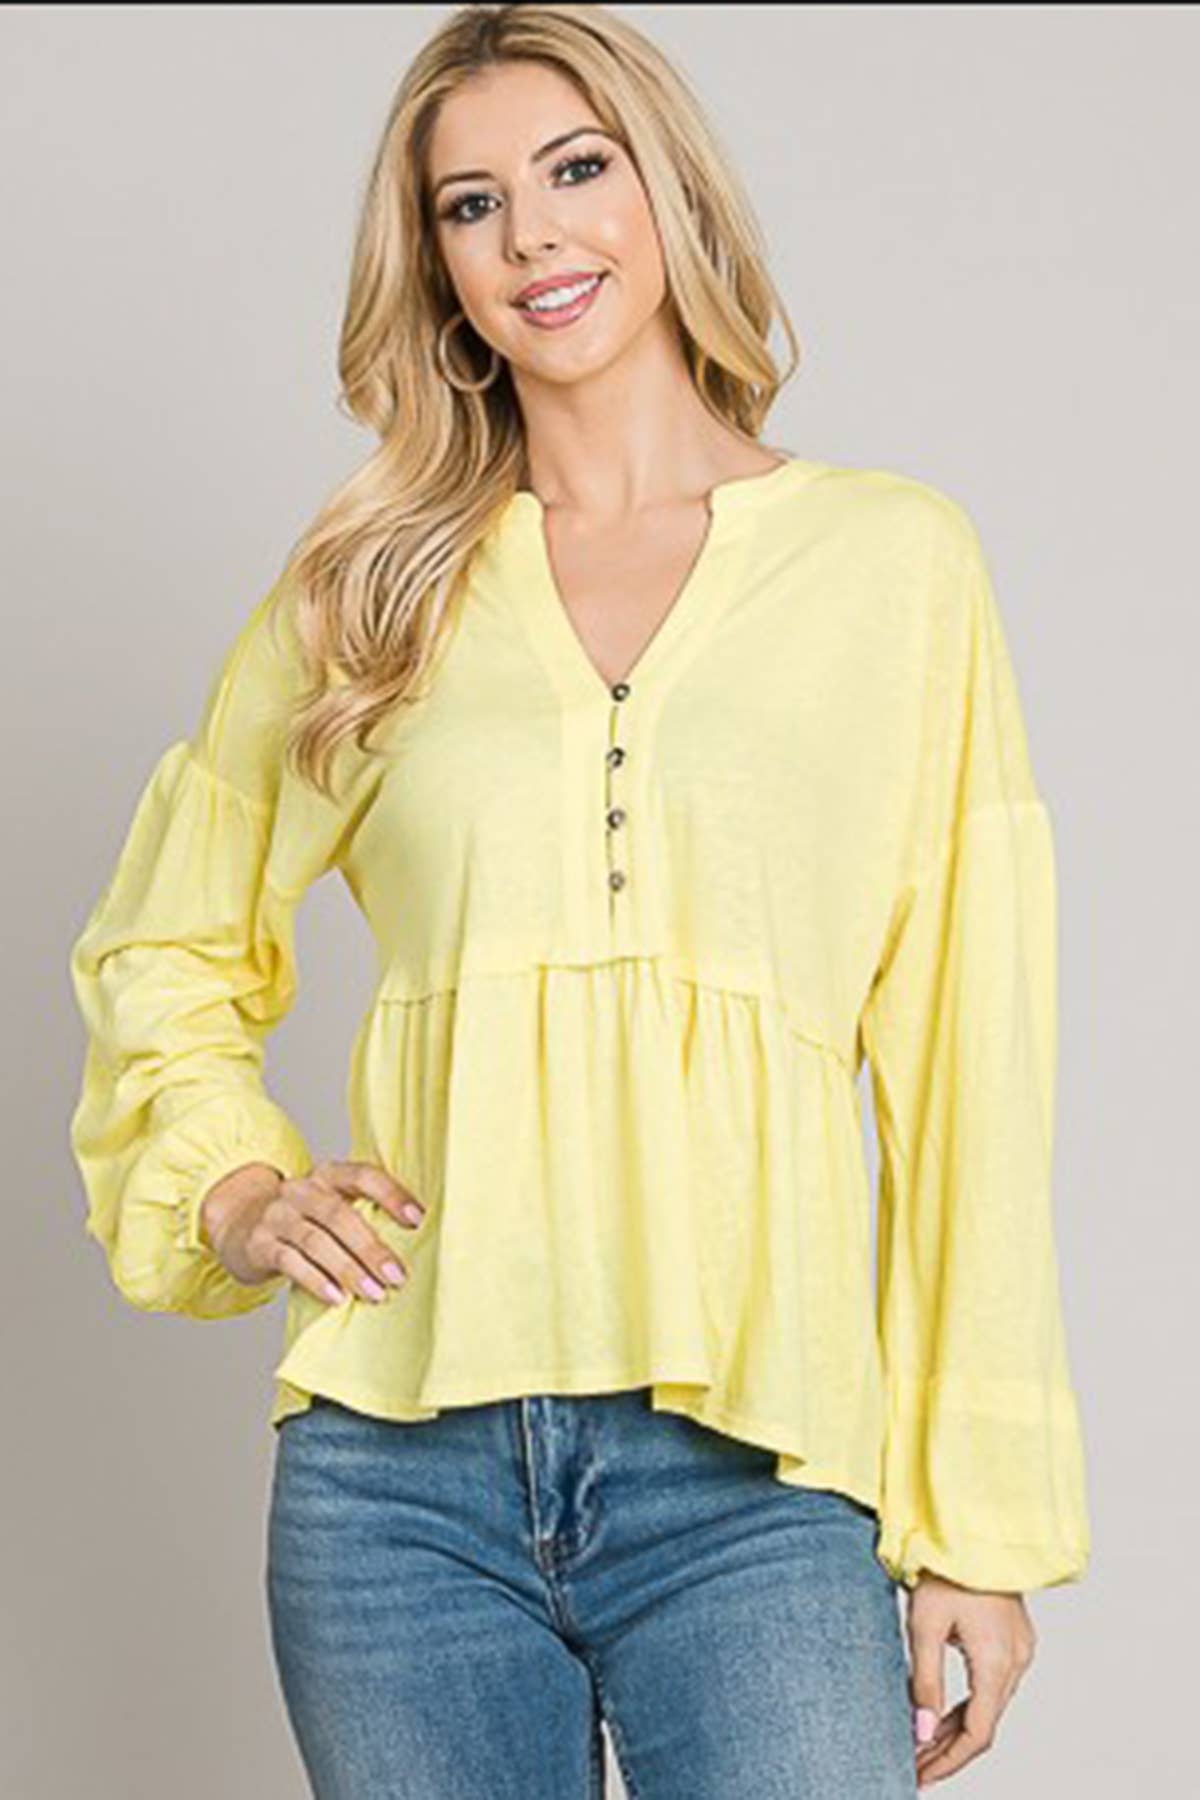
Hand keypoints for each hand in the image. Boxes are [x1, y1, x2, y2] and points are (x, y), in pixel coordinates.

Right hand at [200, 1158, 424, 1305]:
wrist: (240, 1225)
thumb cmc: (303, 1220)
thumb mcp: (328, 1206)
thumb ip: (360, 1215)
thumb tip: (411, 1247)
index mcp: (327, 1175)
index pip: (362, 1175)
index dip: (391, 1194)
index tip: (417, 1219)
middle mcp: (300, 1190)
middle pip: (338, 1214)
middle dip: (371, 1247)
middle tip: (396, 1276)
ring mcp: (276, 1216)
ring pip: (316, 1241)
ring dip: (348, 1269)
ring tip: (374, 1293)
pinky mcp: (259, 1244)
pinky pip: (289, 1262)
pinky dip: (316, 1280)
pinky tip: (337, 1298)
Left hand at [906, 1572, 1036, 1787]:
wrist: (976, 1529)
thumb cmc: (947, 1569)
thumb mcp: (924, 1625)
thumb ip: (925, 1683)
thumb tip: (922, 1734)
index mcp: (997, 1663)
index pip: (977, 1735)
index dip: (948, 1762)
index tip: (919, 1777)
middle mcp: (1016, 1662)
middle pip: (984, 1725)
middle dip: (948, 1751)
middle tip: (914, 1768)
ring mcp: (1019, 1651)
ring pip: (989, 1707)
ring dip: (957, 1730)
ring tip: (921, 1748)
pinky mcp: (1014, 1640)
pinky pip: (993, 1686)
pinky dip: (969, 1706)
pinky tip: (943, 1716)